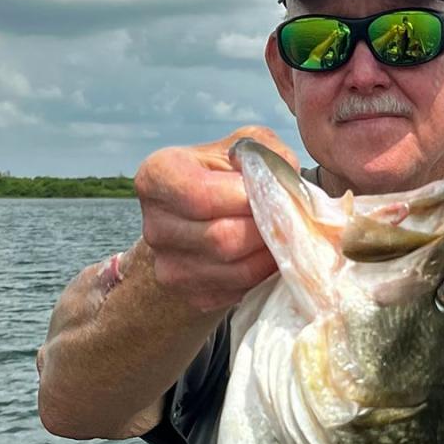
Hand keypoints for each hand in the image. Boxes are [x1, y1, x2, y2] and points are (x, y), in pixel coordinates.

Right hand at [134, 125, 299, 311]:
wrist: (203, 218)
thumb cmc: (225, 175)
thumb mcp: (241, 147)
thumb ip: (264, 152)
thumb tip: (281, 178)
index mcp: (158, 176)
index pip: (202, 196)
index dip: (247, 198)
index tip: (273, 193)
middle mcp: (155, 226)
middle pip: (221, 238)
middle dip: (265, 230)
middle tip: (288, 220)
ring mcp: (169, 266)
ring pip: (236, 270)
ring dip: (270, 256)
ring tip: (285, 238)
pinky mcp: (191, 296)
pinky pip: (239, 291)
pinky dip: (262, 276)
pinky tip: (268, 256)